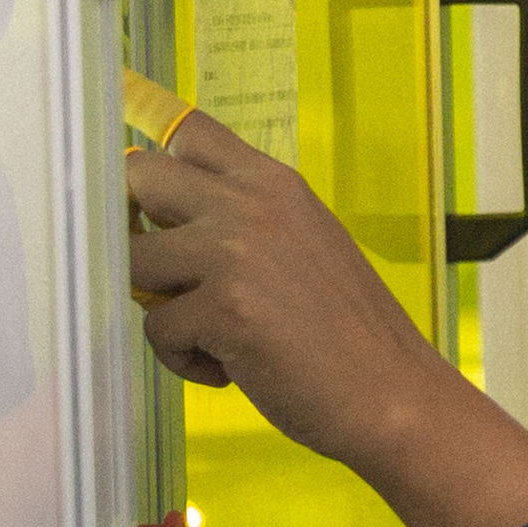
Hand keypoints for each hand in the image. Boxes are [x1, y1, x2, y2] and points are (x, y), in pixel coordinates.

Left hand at [126, 116, 439, 462]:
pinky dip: (183, 360)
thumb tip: (159, 216)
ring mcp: (235, 253)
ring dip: (159, 304)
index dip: (157, 167)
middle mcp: (251, 204)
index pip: (190, 133)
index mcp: (273, 182)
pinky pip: (156, 329)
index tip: (154, 209)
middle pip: (140, 176)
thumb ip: (242, 219)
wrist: (393, 393)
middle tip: (166, 276)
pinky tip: (232, 370)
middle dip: (135, 228)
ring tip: (209, 334)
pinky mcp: (224, 309)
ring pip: (135, 260)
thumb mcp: (303, 241)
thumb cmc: (345, 330)